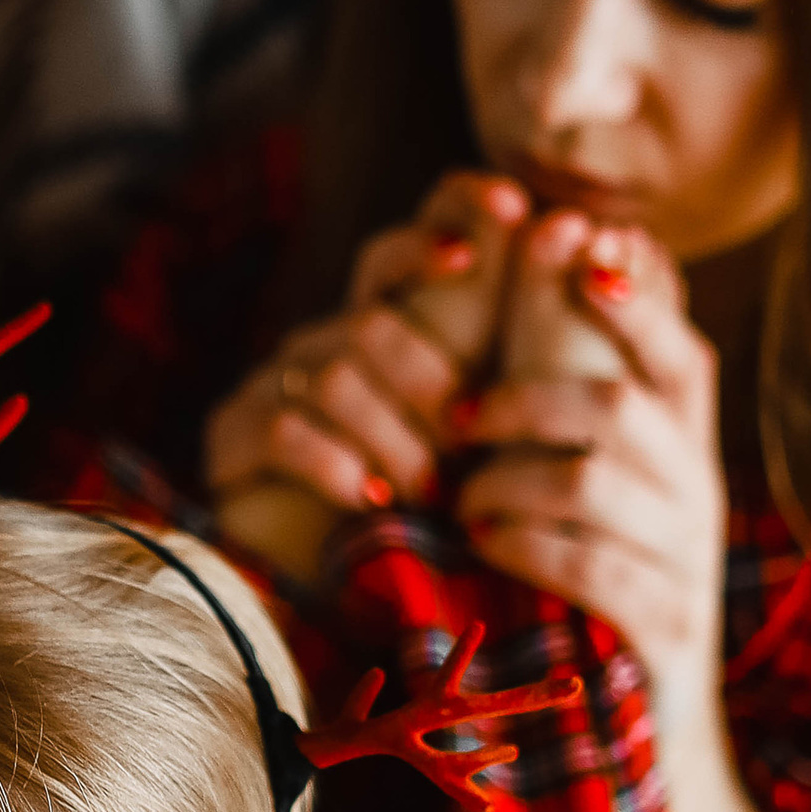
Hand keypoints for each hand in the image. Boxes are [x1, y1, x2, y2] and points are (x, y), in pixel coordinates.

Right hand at [204, 172, 527, 582]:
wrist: (349, 602)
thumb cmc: (439, 513)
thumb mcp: (490, 425)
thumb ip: (521, 341)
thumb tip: (577, 236)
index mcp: (388, 327)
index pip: (407, 243)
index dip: (455, 211)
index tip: (514, 209)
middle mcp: (327, 341)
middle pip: (375, 320)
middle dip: (428, 379)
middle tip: (465, 439)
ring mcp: (272, 383)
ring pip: (337, 374)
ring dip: (393, 438)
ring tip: (426, 492)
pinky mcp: (233, 437)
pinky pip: (286, 426)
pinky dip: (338, 465)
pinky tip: (371, 499)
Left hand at [457, 212, 728, 762]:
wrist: (642, 740)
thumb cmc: (594, 589)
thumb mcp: (594, 491)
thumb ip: (578, 398)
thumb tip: (559, 261)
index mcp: (684, 453)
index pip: (682, 353)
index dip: (636, 297)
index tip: (579, 244)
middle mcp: (697, 500)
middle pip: (621, 407)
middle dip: (525, 396)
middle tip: (460, 415)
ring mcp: (688, 569)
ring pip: (597, 481)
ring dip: (509, 477)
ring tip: (462, 495)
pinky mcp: (665, 638)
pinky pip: (595, 570)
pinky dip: (527, 545)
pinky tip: (486, 542)